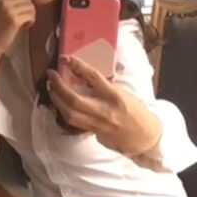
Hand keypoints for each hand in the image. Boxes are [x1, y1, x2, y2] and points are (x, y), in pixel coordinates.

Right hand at [0, 0, 35, 58]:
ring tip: (25, 23)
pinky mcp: (14, 20)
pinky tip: (25, 27)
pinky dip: (31, 21)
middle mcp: (4, 2)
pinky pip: (31, 15)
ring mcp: (9, 10)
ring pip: (30, 6)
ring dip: (31, 15)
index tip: (22, 12)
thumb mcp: (1, 10)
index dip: (24, 3)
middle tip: (25, 19)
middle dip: (29, 9)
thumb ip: (12, 3)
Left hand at [46, 56, 161, 157]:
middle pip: (74, 99)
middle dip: (58, 86)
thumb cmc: (136, 111)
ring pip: (69, 113)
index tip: (65, 58)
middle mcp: (105, 111)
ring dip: (56, 99)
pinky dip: (63, 111)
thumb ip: (104, 85)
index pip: (93, 77)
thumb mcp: (122, 92)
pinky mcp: (94, 133)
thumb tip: (83, 73)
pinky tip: (58, 102)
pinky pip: (74, 122)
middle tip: (51, 75)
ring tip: (51, 88)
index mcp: (115, 96)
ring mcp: (98, 124)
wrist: (146, 137)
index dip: (77, 66)